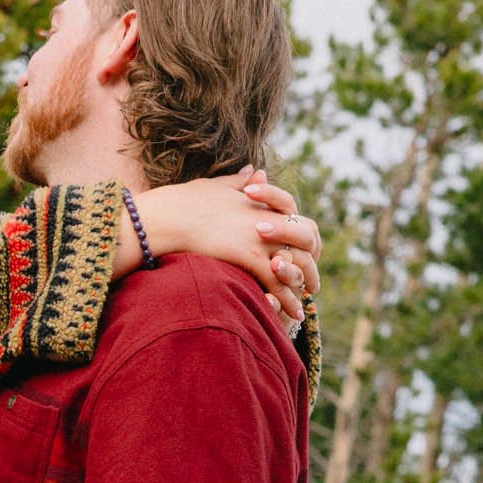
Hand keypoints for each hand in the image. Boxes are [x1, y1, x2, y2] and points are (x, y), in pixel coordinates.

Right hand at [130, 167, 320, 324]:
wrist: (170, 216)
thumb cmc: (185, 202)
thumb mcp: (218, 186)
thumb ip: (240, 181)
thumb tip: (254, 169)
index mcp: (261, 204)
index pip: (296, 217)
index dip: (303, 236)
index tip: (302, 253)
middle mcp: (267, 219)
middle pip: (307, 237)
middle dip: (312, 260)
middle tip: (311, 282)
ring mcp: (261, 238)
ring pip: (298, 262)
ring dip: (303, 283)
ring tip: (303, 304)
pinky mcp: (250, 256)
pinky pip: (279, 281)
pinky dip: (289, 299)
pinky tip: (292, 314)